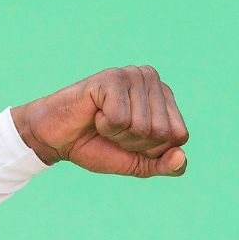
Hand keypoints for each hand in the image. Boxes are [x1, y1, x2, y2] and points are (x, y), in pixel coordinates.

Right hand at [11, 65, 188, 177]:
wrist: (57, 139)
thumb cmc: (99, 146)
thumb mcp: (139, 163)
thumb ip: (165, 165)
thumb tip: (181, 158)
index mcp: (165, 97)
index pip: (179, 136)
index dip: (153, 149)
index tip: (131, 138)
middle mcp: (152, 79)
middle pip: (162, 133)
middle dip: (135, 143)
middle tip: (113, 131)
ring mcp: (133, 74)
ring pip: (142, 127)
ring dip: (118, 135)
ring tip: (103, 122)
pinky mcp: (111, 77)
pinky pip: (120, 119)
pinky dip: (105, 126)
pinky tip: (94, 114)